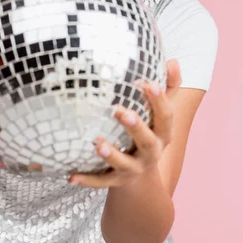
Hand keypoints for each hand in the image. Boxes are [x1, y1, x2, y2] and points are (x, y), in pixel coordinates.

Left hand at [68, 60, 180, 187]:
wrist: (143, 178)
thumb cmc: (150, 132)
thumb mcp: (161, 113)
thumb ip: (168, 88)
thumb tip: (172, 60)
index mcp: (164, 134)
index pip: (166, 116)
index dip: (158, 100)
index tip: (146, 83)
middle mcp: (152, 152)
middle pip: (148, 141)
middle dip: (135, 127)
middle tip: (118, 110)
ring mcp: (134, 168)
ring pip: (124, 164)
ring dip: (111, 154)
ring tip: (97, 143)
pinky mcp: (117, 180)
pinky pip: (102, 181)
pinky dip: (87, 180)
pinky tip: (70, 176)